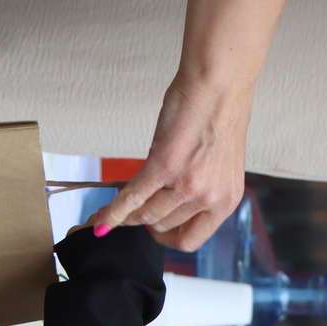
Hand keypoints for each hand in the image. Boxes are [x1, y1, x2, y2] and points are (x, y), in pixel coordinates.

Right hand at [96, 77, 248, 251]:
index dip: (167, 237)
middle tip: (132, 209)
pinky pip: (132, 197)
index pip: (190, 240)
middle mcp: (210, 198)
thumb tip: (165, 203)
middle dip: (144, 220)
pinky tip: (100, 219)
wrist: (219, 85)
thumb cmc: (219, 116)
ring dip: (129, 214)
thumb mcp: (216, 165)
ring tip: (116, 207)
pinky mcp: (165, 166)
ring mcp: (188, 185)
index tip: (155, 228)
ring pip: (147, 215)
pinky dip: (112, 212)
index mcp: (226, 200)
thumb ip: (198, 188)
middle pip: (164, 227)